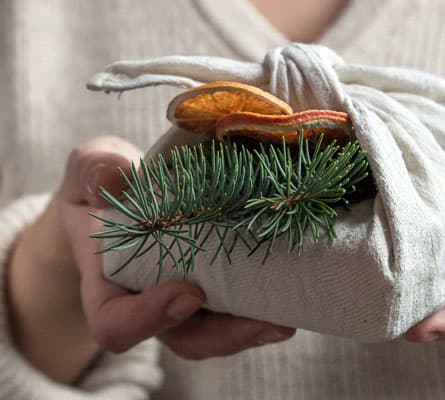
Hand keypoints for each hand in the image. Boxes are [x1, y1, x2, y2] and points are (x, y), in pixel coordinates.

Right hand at [8, 136, 294, 383]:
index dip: (149, 319)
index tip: (189, 293)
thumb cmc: (105, 182)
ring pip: (216, 330)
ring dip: (253, 328)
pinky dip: (263, 302)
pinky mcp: (214, 282)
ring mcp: (184, 294)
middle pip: (183, 337)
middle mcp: (149, 298)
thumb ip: (95, 170)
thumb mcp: (91, 167)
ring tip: (289, 317)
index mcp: (109, 281)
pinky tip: (292, 289)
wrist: (129, 190)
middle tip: (269, 323)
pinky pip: (236, 304)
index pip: (116, 322)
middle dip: (225, 336)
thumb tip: (116, 177)